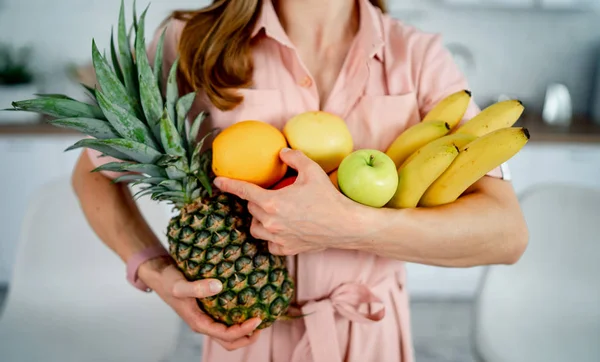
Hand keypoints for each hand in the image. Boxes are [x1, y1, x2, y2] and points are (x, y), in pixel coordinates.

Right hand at [138, 256, 262, 350]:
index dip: (243, 330)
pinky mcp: (207, 310)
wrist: (160, 276)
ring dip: (243, 331)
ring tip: (257, 318)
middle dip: (247, 337)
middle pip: (228, 341)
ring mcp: (206, 318)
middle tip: (262, 323)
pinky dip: (237, 319)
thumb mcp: (180, 285)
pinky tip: (246, 306)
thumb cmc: (169, 281)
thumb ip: (197, 287)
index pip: (225, 335)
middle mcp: (203, 324)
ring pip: (227, 334)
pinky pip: (225, 321)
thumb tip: (219, 286)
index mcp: (198, 323)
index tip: (258, 319)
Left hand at [214, 148, 357, 255]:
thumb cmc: (328, 197)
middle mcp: (270, 222)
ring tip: (271, 213)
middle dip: (255, 200)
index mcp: (272, 202)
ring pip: (256, 228)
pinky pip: (269, 244)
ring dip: (259, 219)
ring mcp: (277, 238)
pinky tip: (280, 230)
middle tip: (268, 195)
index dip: (229, 185)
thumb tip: (281, 152)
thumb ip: (294, 157)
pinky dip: (271, 237)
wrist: (344, 225)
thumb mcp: (312, 171)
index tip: (218, 182)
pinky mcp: (286, 249)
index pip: (244, 191)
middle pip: (251, 209)